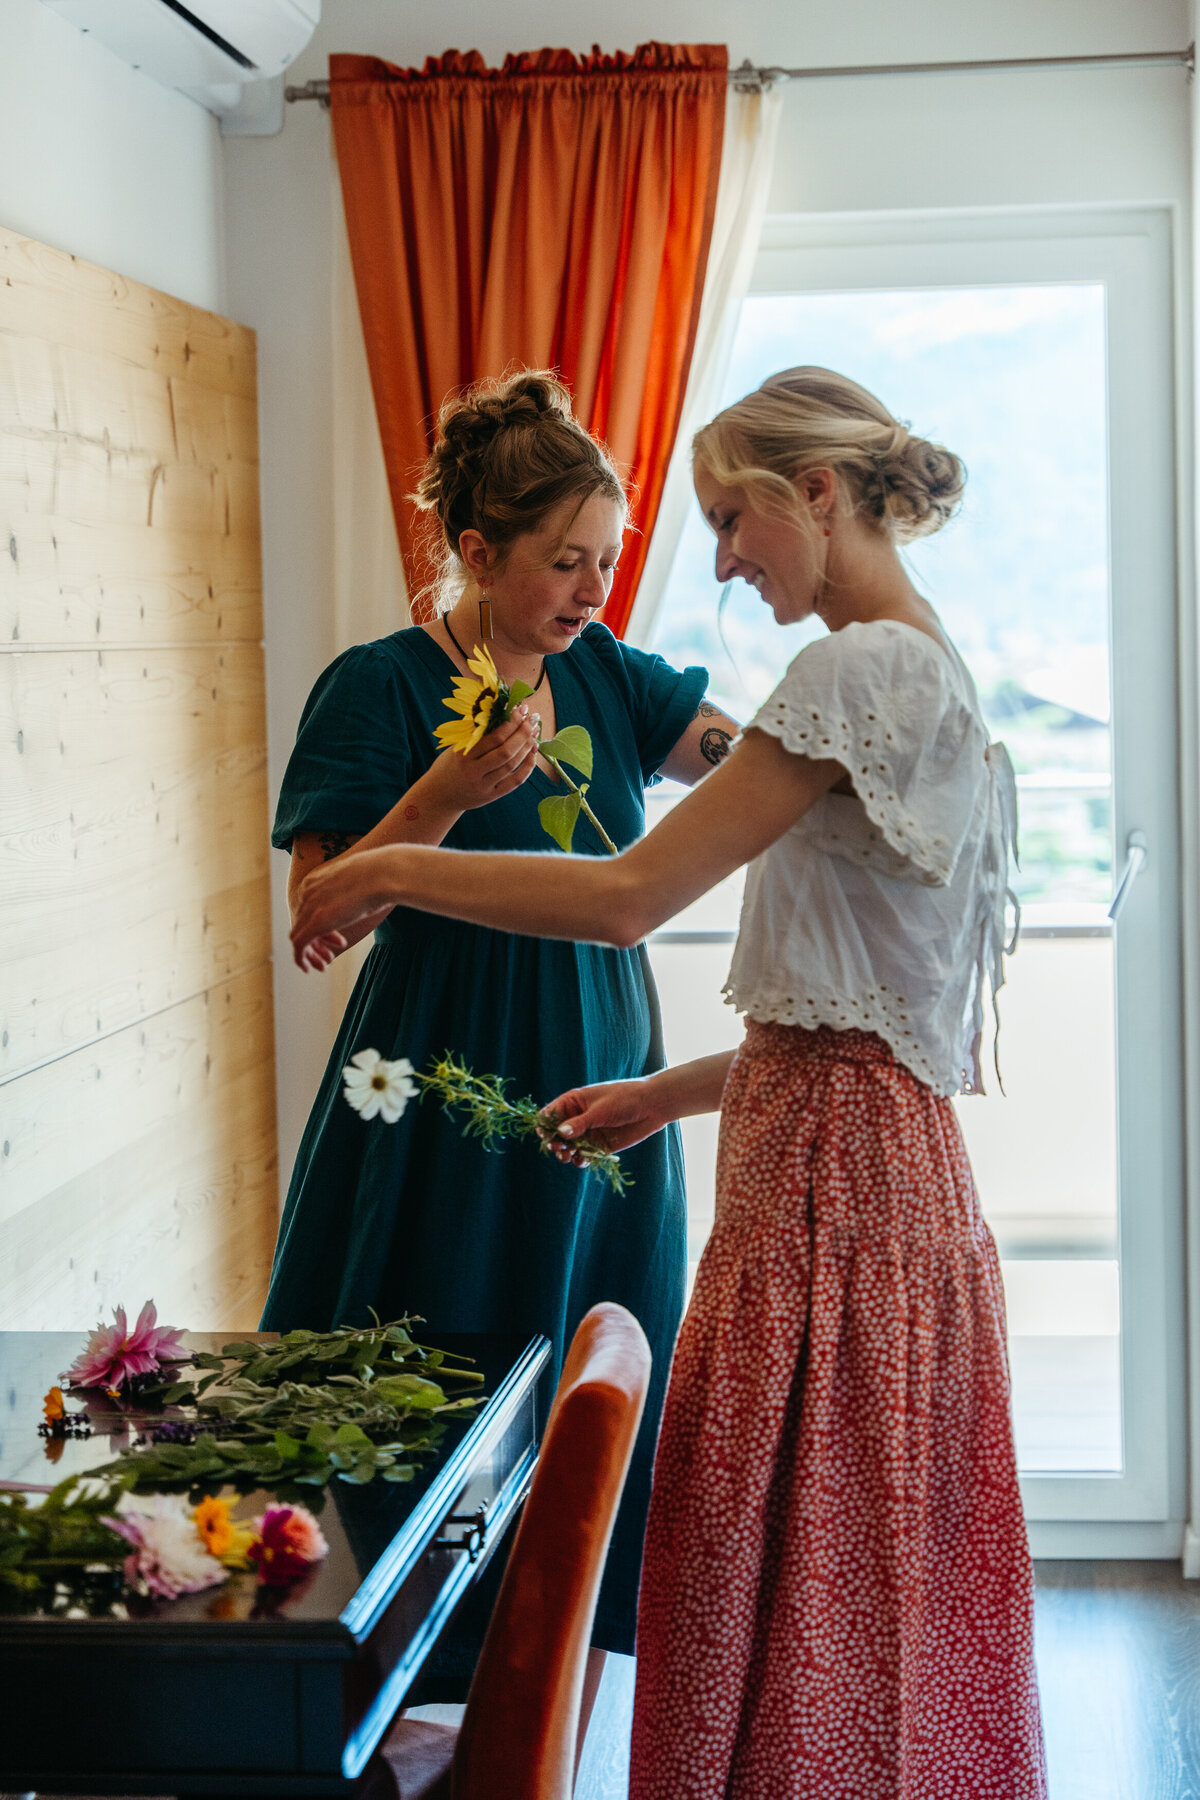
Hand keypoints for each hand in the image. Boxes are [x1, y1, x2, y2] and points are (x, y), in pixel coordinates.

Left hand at [291, 848, 403, 968]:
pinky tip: (308, 969)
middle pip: (302, 922)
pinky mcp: (315, 922)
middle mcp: (308, 891)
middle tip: (330, 955)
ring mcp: (310, 906)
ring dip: (309, 953)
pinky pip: (299, 945)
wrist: (386, 872)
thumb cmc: (385, 874)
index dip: (323, 927)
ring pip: (298, 935)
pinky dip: (301, 959)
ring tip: (323, 966)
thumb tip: (371, 895)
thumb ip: (357, 890)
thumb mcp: (364, 881)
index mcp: (317, 878)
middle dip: (316, 942)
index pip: (309, 907)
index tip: (339, 939)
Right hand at [425, 706, 539, 811]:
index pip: (493, 737)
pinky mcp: (491, 796)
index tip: (520, 709)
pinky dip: (527, 767)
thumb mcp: (456, 746)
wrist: (439, 796)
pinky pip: (515, 782)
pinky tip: (533, 754)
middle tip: (533, 719)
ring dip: (527, 747)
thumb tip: (501, 710)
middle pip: (505, 752)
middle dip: (522, 733)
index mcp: (463, 754)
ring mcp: (483, 786)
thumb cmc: (449, 765)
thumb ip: (475, 732)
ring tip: (534, 733)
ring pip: (511, 765)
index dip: (511, 722)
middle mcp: (473, 771)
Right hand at [537, 1077, 668, 1163]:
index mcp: (573, 1102)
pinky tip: (582, 1161)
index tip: (546, 1135)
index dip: (545, 1125)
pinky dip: (580, 1160)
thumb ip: (580, 1123)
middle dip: (554, 1143)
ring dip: (565, 1154)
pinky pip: (584, 1156)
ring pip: (569, 1147)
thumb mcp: (600, 1110)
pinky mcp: (599, 1146)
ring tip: (567, 1157)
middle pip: (556, 1134)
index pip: (550, 1114)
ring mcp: (588, 1133)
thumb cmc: (625, 1099)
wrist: (652, 1106)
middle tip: (558, 1149)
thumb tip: (560, 1133)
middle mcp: (578, 1118)